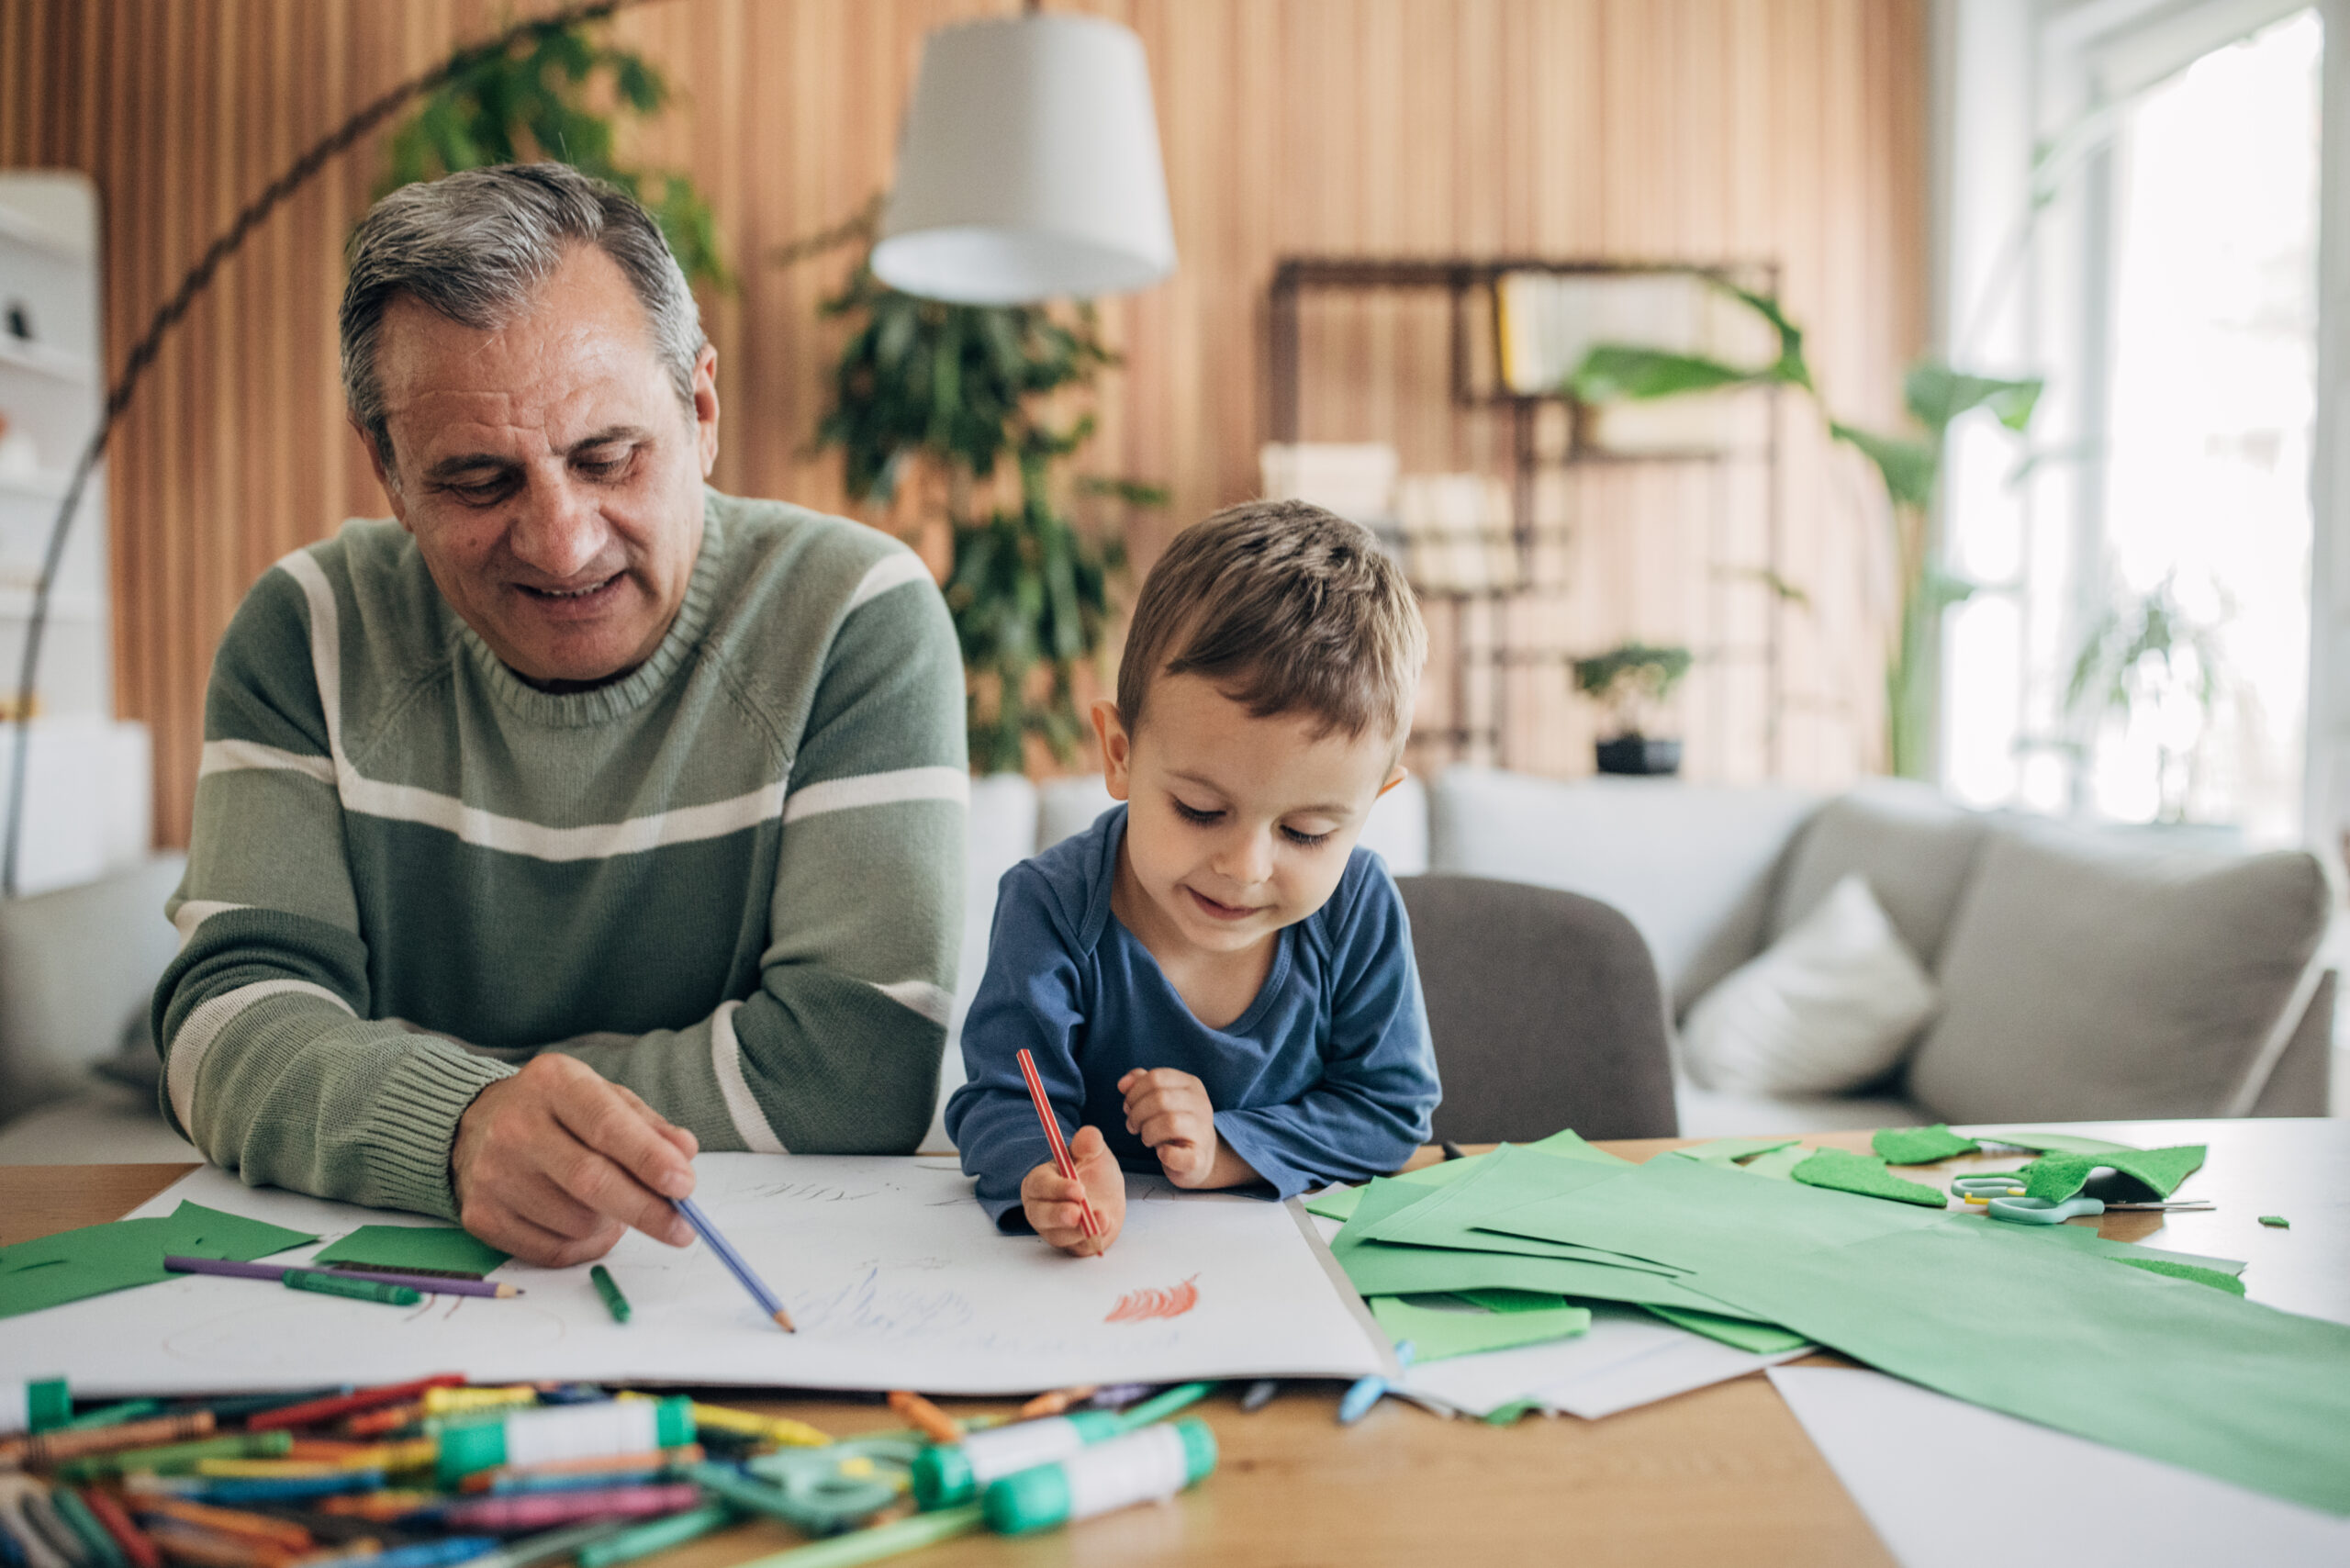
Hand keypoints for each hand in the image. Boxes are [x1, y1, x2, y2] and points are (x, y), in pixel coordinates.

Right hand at [451, 1053, 699, 1266]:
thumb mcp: (602, 1097)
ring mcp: (492, 1174)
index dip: (649, 1159)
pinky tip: (590, 1225)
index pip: (606, 1125)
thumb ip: (646, 1124)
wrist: (476, 1126)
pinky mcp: (481, 1216)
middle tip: (683, 1227)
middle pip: (590, 1181)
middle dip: (646, 1209)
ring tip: (615, 1206)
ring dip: (613, 1224)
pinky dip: (587, 1245)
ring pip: (577, 1222)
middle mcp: (515, 1126)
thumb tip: (684, 1153)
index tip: (685, 1185)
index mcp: (553, 1083)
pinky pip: (552, 1250)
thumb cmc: (556, 1111)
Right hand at [1020, 1126, 1125, 1255]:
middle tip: (1077, 1212)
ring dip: (1079, 1231)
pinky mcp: (1071, 1246)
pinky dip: (1091, 1241)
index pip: (1040, 1185)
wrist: (1107, 1196)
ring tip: (1103, 1219)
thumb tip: (1088, 1135)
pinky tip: (1105, 1228)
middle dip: (1058, 1215)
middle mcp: (1041, 1208)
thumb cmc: (1092, 1171)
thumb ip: (1089, 1143)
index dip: (1057, 1188)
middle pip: (1040, 1215)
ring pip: (1059, 1235)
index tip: (1078, 1189)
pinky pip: (1077, 1248)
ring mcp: (1054, 1230)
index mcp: (1040, 1181)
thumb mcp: (1094, 1152)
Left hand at [1119, 1067, 1218, 1186]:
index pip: (1156, 1077)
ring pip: (1169, 1122)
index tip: (1129, 1106)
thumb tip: (1123, 1084)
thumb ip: (1141, 1085)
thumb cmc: (1172, 1124)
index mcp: (1191, 1084)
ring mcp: (1203, 1131)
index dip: (1134, 1092)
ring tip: (1146, 1138)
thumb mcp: (1159, 1099)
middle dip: (1137, 1113)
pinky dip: (1164, 1154)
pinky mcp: (1199, 1158)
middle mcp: (1201, 1104)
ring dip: (1147, 1132)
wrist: (1197, 1157)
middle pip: (1160, 1098)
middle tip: (1133, 1125)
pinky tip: (1161, 1152)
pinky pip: (1177, 1154)